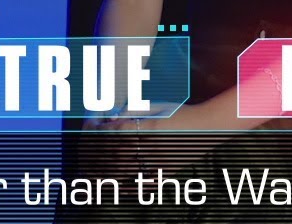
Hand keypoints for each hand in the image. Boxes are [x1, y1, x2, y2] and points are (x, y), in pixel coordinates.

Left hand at [84, 105, 218, 179]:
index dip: (98, 133)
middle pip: (115, 153)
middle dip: (96, 154)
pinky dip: (127, 186)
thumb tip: (110, 117)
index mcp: (147, 126)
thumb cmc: (180, 112)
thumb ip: (133, 110)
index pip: (114, 132)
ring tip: (90, 174)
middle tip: (84, 156)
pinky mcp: (165, 171)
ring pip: (125, 169)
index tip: (89, 131)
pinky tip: (116, 187)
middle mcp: (151, 145)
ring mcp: (158, 160)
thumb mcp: (156, 106)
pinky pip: (143, 182)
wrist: (207, 126)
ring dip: (105, 172)